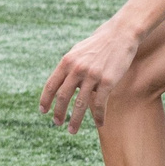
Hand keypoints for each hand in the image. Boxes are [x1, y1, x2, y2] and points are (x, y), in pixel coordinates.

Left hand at [40, 19, 139, 133]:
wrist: (121, 34)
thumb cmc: (99, 44)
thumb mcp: (78, 51)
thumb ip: (69, 67)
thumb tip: (61, 82)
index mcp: (67, 61)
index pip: (51, 85)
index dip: (45, 100)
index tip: (43, 111)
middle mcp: (77, 68)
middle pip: (63, 97)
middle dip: (58, 113)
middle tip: (57, 123)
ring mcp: (92, 75)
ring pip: (80, 104)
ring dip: (74, 120)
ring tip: (71, 130)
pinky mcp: (107, 81)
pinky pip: (99, 104)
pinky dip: (98, 116)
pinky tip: (99, 124)